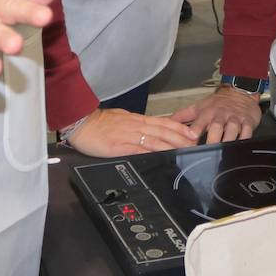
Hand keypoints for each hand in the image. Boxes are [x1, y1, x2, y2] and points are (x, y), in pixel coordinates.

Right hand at [64, 108, 197, 156]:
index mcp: (137, 120)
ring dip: (171, 145)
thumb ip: (136, 124)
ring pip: (155, 140)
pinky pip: (139, 149)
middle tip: (195, 143)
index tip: (192, 132)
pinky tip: (161, 156)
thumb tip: (149, 129)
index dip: (179, 127)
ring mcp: (129, 136)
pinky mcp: (120, 146)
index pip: (163, 122)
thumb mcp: (122, 118)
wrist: (81, 123)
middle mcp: (136, 126)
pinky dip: (152, 152)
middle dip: (181, 137)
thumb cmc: (99, 122)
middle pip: (163, 131)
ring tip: (184, 150)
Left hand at [170, 85, 262, 142]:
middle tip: (208, 150)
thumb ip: (181, 116)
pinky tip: (241, 145)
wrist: (239, 92)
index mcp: (207, 113)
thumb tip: (164, 122)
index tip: (191, 139)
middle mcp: (220, 115)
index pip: (199, 122)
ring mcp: (234, 118)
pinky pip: (247, 131)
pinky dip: (245, 138)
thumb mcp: (198, 107)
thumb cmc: (217, 103)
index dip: (195, 131)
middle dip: (212, 139)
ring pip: (232, 129)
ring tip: (224, 151)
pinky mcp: (247, 121)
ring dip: (228, 140)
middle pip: (216, 127)